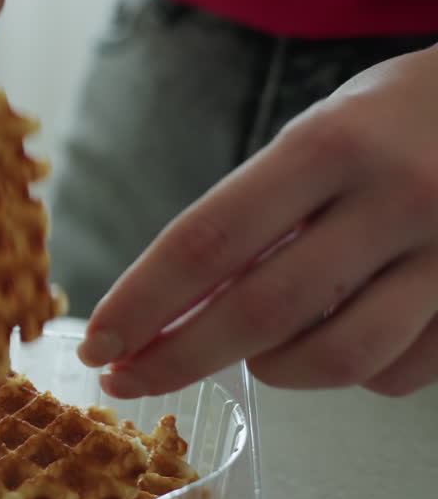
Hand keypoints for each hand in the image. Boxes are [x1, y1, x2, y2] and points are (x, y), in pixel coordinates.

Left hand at [78, 44, 437, 398]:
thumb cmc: (400, 119)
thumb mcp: (321, 135)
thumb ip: (254, 213)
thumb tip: (170, 306)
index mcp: (331, 144)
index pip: (208, 239)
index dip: (141, 301)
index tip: (97, 343)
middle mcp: (396, 198)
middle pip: (260, 312)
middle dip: (177, 358)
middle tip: (128, 380)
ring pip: (337, 359)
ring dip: (273, 371)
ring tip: (256, 350)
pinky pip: (397, 373)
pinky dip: (352, 373)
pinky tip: (338, 338)